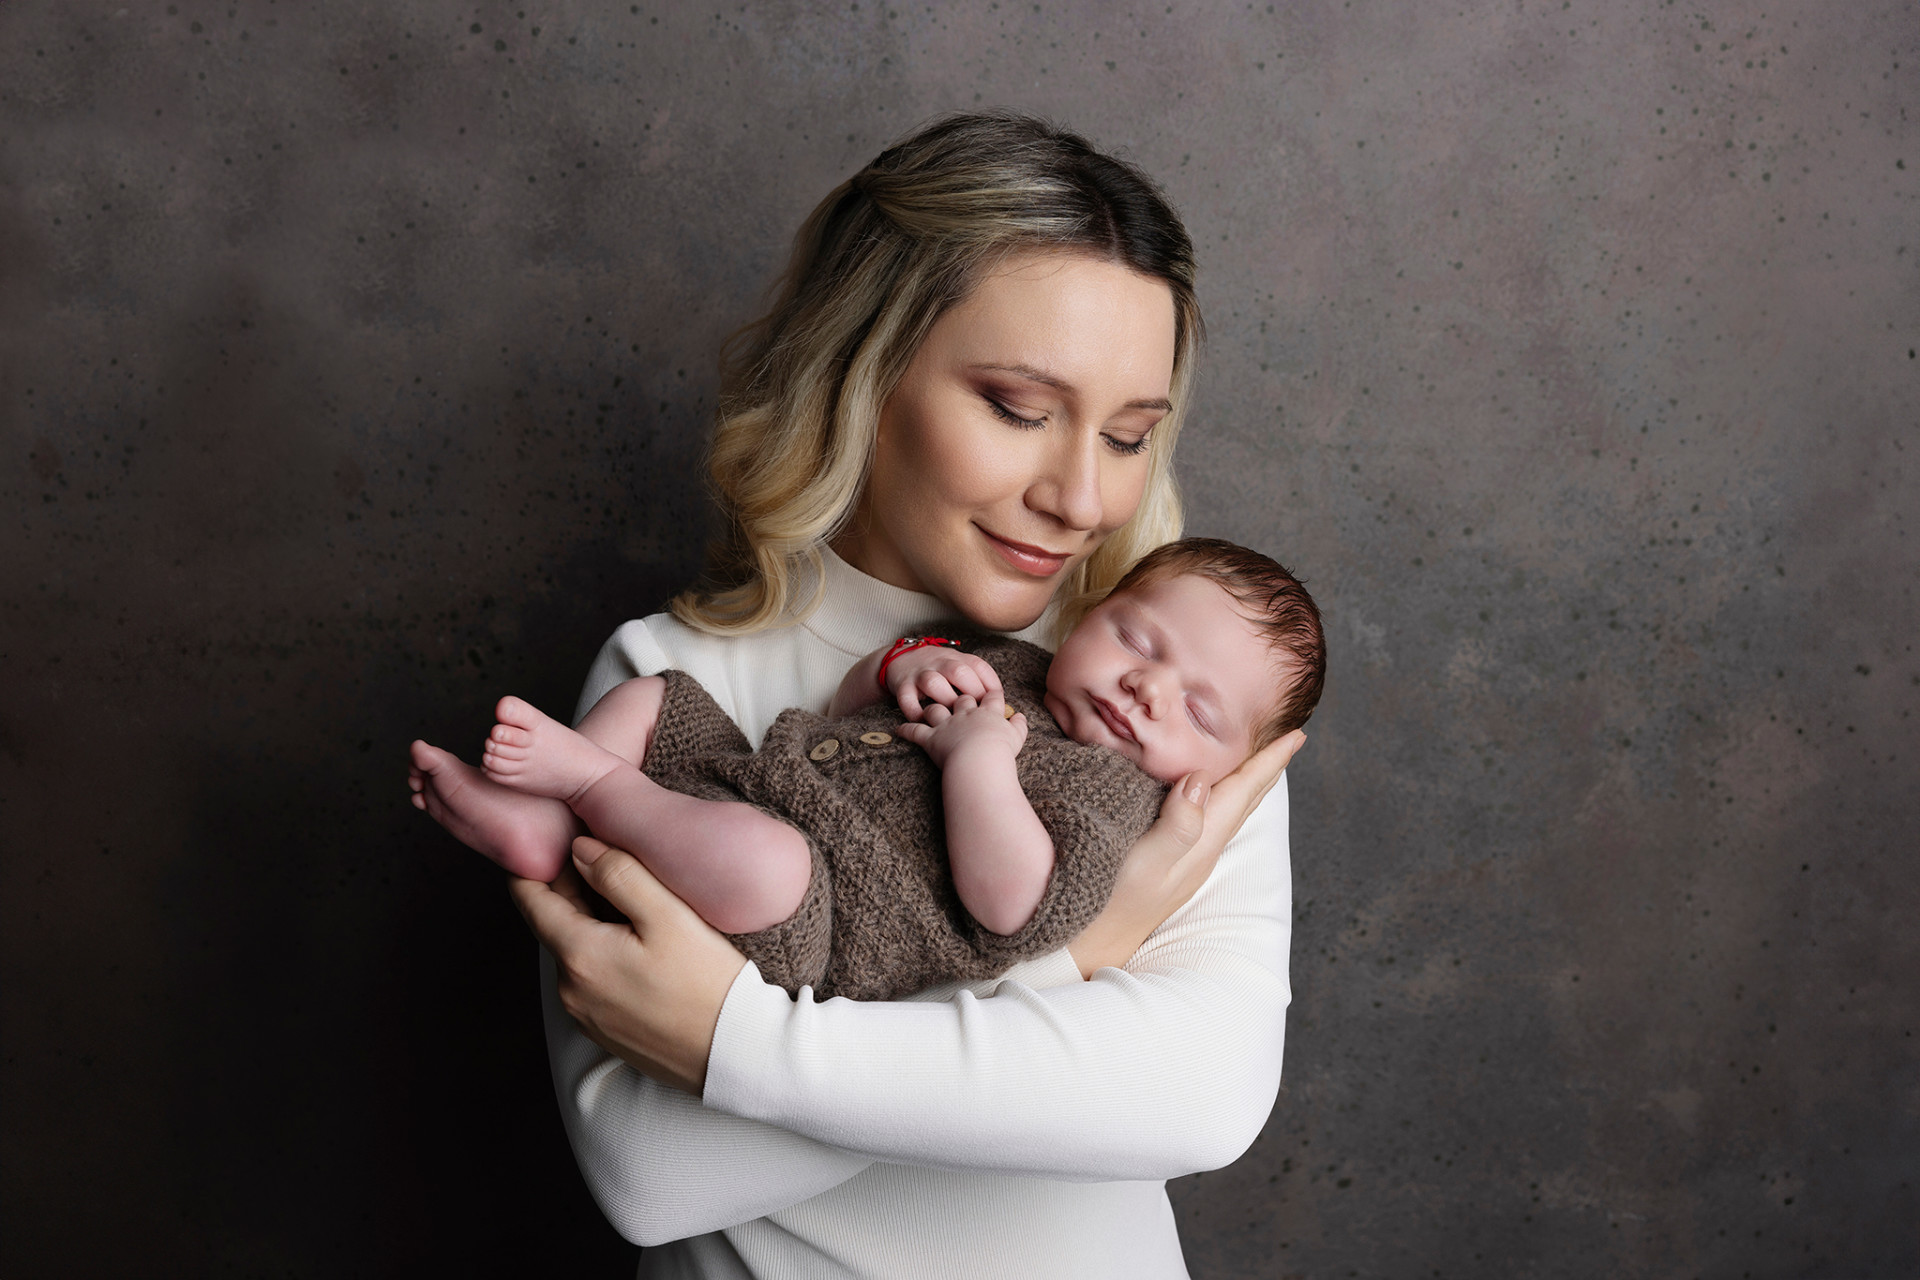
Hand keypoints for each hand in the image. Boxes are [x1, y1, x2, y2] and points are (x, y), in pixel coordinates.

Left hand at [509, 836, 748, 1094]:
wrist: (735, 1054)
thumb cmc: (708, 983)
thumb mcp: (669, 916)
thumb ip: (619, 874)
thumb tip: (578, 848)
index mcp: (579, 955)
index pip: (529, 898)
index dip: (535, 862)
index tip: (553, 837)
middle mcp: (570, 989)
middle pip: (552, 923)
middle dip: (569, 887)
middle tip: (600, 853)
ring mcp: (584, 1014)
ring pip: (572, 950)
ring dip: (588, 922)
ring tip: (627, 897)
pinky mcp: (603, 1031)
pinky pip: (588, 979)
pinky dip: (601, 953)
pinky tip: (637, 943)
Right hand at [886, 647, 1002, 720]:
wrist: (901, 657)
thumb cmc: (938, 668)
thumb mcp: (958, 665)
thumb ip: (977, 680)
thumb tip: (1001, 706)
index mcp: (958, 658)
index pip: (979, 667)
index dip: (991, 685)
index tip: (998, 704)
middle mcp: (940, 663)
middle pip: (958, 671)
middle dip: (972, 692)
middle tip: (979, 716)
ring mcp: (921, 673)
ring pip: (933, 682)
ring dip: (944, 700)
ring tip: (952, 719)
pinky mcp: (902, 685)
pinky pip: (906, 698)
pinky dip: (914, 712)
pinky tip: (924, 722)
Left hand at [894, 690, 1027, 766]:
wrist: (980, 759)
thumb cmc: (1001, 750)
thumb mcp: (1017, 737)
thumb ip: (1020, 725)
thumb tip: (1021, 716)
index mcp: (987, 712)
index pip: (990, 696)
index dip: (991, 693)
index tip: (991, 693)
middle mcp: (965, 713)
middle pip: (961, 698)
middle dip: (959, 696)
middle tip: (958, 697)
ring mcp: (946, 724)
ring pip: (935, 709)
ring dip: (931, 709)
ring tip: (927, 709)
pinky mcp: (931, 738)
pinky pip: (915, 732)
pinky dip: (906, 730)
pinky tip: (900, 729)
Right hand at [1068, 729, 1305, 977]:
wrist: (1094, 943)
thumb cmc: (1114, 899)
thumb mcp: (1145, 861)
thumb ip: (1177, 824)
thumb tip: (1203, 780)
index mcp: (1203, 841)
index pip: (1244, 792)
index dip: (1269, 762)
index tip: (1297, 734)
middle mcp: (1205, 849)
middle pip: (1246, 800)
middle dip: (1268, 768)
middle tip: (1291, 738)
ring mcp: (1191, 858)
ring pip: (1232, 810)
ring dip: (1249, 782)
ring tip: (1262, 760)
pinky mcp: (1174, 861)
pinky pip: (1212, 818)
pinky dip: (1223, 795)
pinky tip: (1213, 792)